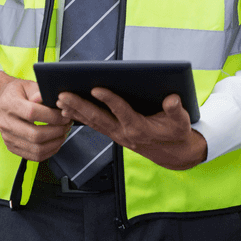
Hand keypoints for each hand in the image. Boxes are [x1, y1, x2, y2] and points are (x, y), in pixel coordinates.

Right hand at [0, 71, 71, 161]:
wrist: (0, 102)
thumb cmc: (17, 93)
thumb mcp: (27, 85)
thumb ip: (40, 92)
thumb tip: (55, 100)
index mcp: (9, 104)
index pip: (32, 113)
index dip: (52, 116)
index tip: (64, 115)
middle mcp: (6, 123)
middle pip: (35, 135)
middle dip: (57, 131)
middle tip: (67, 125)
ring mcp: (8, 138)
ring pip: (36, 149)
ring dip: (55, 143)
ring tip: (63, 133)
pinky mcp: (11, 147)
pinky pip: (33, 156)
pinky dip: (49, 151)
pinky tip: (55, 142)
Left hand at [57, 88, 207, 170]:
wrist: (173, 153)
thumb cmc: (177, 132)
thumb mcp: (182, 121)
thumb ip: (176, 110)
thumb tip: (172, 99)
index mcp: (141, 128)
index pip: (122, 112)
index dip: (110, 100)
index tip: (96, 87)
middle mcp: (125, 133)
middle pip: (99, 118)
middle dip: (80, 105)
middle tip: (63, 94)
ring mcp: (117, 134)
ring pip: (92, 122)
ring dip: (75, 111)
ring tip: (59, 99)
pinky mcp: (114, 134)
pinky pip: (94, 125)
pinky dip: (79, 117)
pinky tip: (67, 109)